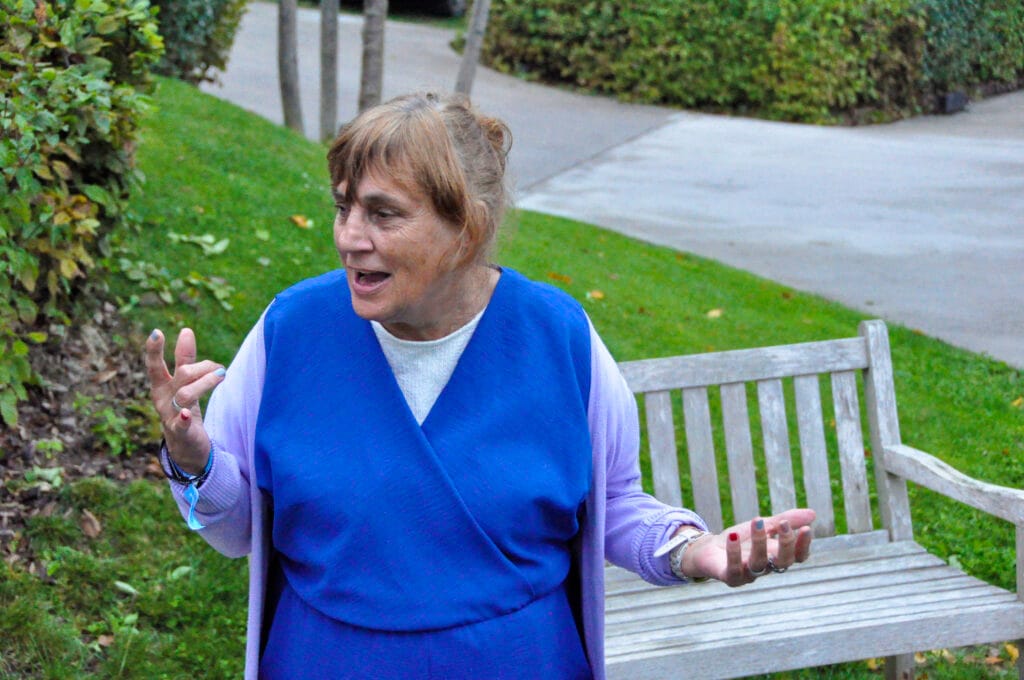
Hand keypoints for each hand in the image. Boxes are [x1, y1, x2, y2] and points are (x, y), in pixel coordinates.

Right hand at [145, 328, 224, 473]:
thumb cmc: (183, 407)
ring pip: (185, 395)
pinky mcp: (180, 433)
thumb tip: (186, 330)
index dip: (154, 350)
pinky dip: (182, 419)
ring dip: (205, 383)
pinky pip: (179, 425)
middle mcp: (162, 399)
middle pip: (181, 375)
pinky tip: (185, 414)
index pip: (154, 365)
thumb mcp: (184, 382)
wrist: (185, 445)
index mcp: (160, 385)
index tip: (157, 332)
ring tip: (222, 375)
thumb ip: (184, 359)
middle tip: (219, 367)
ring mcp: (169, 416)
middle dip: (201, 367)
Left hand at [681, 509, 814, 586]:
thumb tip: (813, 514)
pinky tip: (733, 536)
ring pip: (759, 564)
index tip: (806, 529)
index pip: (797, 556)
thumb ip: (785, 521)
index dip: (803, 545)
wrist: (709, 549)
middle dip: (786, 543)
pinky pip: (734, 569)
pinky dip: (734, 553)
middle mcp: (766, 568)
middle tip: (783, 524)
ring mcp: (748, 575)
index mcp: (776, 557)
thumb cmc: (740, 539)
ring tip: (756, 522)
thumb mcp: (763, 526)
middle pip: (783, 562)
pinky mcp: (730, 577)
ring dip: (759, 543)